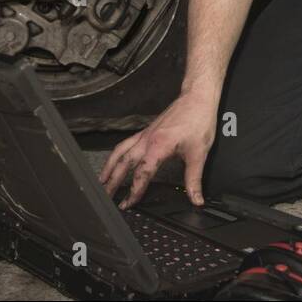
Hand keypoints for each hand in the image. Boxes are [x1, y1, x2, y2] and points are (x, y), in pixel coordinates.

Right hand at [97, 88, 218, 208]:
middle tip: (107, 197)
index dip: (134, 190)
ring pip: (120, 152)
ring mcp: (145, 134)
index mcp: (159, 146)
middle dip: (114, 181)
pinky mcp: (147, 131)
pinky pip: (126, 143)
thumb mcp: (199, 153)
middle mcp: (147, 139)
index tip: (129, 203)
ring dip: (109, 167)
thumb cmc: (198, 120)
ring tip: (102, 181)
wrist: (197, 98)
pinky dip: (117, 154)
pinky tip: (115, 160)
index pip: (142, 173)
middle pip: (124, 163)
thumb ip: (194, 179)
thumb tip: (196, 199)